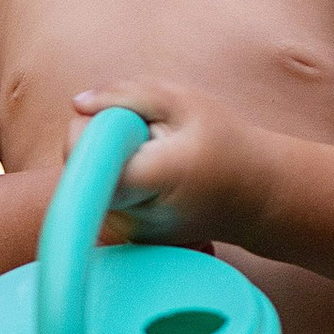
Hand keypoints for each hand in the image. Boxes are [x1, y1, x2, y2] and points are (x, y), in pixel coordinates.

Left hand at [70, 85, 266, 248]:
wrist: (256, 197)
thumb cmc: (224, 143)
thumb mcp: (183, 101)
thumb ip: (127, 95)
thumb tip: (77, 103)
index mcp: (148, 178)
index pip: (81, 152)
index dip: (93, 127)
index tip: (126, 122)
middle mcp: (131, 216)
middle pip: (81, 165)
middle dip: (106, 141)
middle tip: (151, 138)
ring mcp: (127, 233)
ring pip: (89, 180)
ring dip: (113, 160)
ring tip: (157, 159)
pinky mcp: (126, 238)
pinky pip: (101, 195)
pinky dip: (120, 178)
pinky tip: (154, 179)